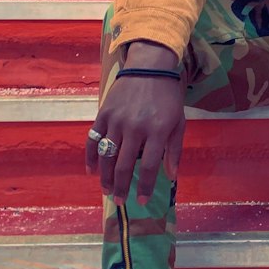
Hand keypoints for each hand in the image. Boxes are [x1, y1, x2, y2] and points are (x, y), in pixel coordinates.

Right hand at [85, 41, 186, 205]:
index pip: (150, 166)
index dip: (146, 186)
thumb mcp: (178, 122)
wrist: (149, 67)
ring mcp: (117, 120)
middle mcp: (135, 128)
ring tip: (107, 190)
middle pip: (125, 165)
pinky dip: (90, 157)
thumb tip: (171, 176)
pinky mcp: (104, 113)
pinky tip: (91, 171)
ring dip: (106, 176)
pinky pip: (93, 139)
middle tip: (120, 201)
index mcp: (157, 131)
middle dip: (122, 187)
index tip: (143, 201)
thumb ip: (174, 150)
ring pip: (107, 155)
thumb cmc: (167, 97)